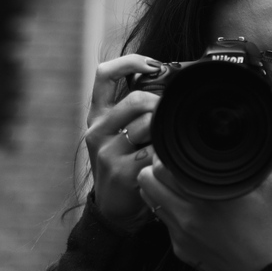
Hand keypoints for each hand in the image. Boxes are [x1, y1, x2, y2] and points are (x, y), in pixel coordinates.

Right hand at [85, 54, 162, 229]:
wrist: (114, 207)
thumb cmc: (125, 163)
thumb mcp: (120, 134)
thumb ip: (135, 111)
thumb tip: (169, 83)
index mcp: (98, 115)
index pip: (104, 75)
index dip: (129, 63)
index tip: (153, 64)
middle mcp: (98, 130)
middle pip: (136, 100)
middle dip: (161, 103)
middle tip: (174, 113)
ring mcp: (107, 152)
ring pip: (147, 125)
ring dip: (165, 130)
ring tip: (171, 140)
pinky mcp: (121, 172)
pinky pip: (155, 153)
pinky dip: (167, 153)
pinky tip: (170, 159)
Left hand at [137, 107, 271, 270]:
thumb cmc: (269, 229)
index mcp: (209, 194)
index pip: (164, 164)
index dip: (169, 153)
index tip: (181, 150)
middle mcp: (188, 213)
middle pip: (148, 178)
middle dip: (160, 167)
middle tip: (177, 164)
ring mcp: (179, 233)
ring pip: (148, 198)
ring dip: (157, 187)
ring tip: (175, 182)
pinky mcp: (178, 248)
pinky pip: (160, 221)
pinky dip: (167, 210)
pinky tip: (185, 206)